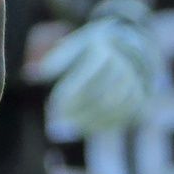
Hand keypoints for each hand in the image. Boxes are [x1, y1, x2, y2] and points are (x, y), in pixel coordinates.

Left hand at [31, 0, 154, 134]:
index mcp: (104, 49)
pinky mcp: (143, 96)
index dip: (66, 97)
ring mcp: (137, 82)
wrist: (135, 42)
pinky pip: (123, 116)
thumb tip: (30, 74)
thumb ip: (56, 59)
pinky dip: (103, 125)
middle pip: (98, 96)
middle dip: (75, 114)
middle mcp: (124, 65)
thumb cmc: (96, 44)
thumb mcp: (76, 43)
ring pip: (111, 108)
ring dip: (87, 123)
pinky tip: (84, 129)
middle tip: (55, 127)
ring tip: (67, 131)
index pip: (83, 79)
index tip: (51, 110)